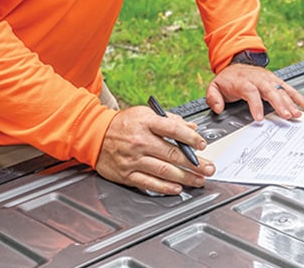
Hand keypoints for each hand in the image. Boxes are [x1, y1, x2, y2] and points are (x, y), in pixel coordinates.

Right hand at [94, 105, 213, 195]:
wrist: (94, 135)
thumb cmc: (123, 124)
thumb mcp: (145, 114)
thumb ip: (169, 120)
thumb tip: (191, 128)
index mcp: (146, 123)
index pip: (173, 130)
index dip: (191, 138)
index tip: (203, 144)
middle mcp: (140, 141)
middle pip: (172, 154)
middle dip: (195, 163)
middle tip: (209, 168)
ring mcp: (133, 159)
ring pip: (164, 171)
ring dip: (185, 177)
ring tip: (199, 180)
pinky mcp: (127, 174)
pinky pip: (149, 183)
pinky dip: (165, 187)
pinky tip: (177, 188)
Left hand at [206, 64, 303, 120]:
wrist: (235, 63)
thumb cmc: (228, 78)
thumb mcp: (214, 86)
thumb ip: (213, 97)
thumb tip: (218, 108)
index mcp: (243, 80)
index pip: (251, 91)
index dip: (255, 105)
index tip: (259, 118)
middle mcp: (258, 78)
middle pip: (270, 90)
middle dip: (279, 103)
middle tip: (286, 115)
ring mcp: (269, 79)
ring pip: (282, 89)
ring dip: (291, 102)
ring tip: (298, 113)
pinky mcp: (276, 81)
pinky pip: (289, 88)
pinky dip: (299, 97)